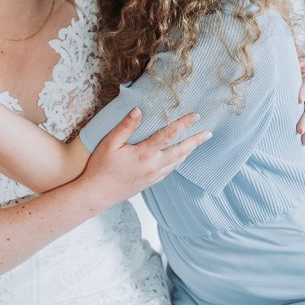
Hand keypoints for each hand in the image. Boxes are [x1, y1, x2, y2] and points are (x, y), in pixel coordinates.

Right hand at [80, 109, 211, 209]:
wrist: (96, 195)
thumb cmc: (100, 167)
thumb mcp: (110, 143)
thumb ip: (126, 126)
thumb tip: (139, 110)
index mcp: (144, 153)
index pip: (169, 135)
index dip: (183, 124)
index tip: (196, 116)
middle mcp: (153, 166)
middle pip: (180, 151)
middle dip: (195, 141)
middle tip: (208, 133)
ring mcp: (153, 176)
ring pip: (177, 162)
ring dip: (189, 151)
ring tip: (197, 143)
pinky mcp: (150, 183)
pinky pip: (170, 170)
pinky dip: (178, 162)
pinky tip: (180, 158)